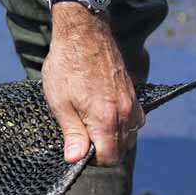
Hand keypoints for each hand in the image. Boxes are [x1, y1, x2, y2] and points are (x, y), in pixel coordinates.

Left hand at [42, 4, 143, 165]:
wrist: (84, 33)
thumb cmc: (67, 66)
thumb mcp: (60, 103)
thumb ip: (72, 134)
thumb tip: (75, 160)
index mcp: (106, 119)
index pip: (109, 158)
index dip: (92, 160)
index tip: (77, 149)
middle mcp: (126, 114)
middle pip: (122, 150)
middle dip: (103, 150)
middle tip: (80, 137)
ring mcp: (133, 103)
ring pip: (130, 136)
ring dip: (113, 138)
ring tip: (89, 124)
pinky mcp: (134, 94)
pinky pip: (135, 120)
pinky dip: (122, 125)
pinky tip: (103, 115)